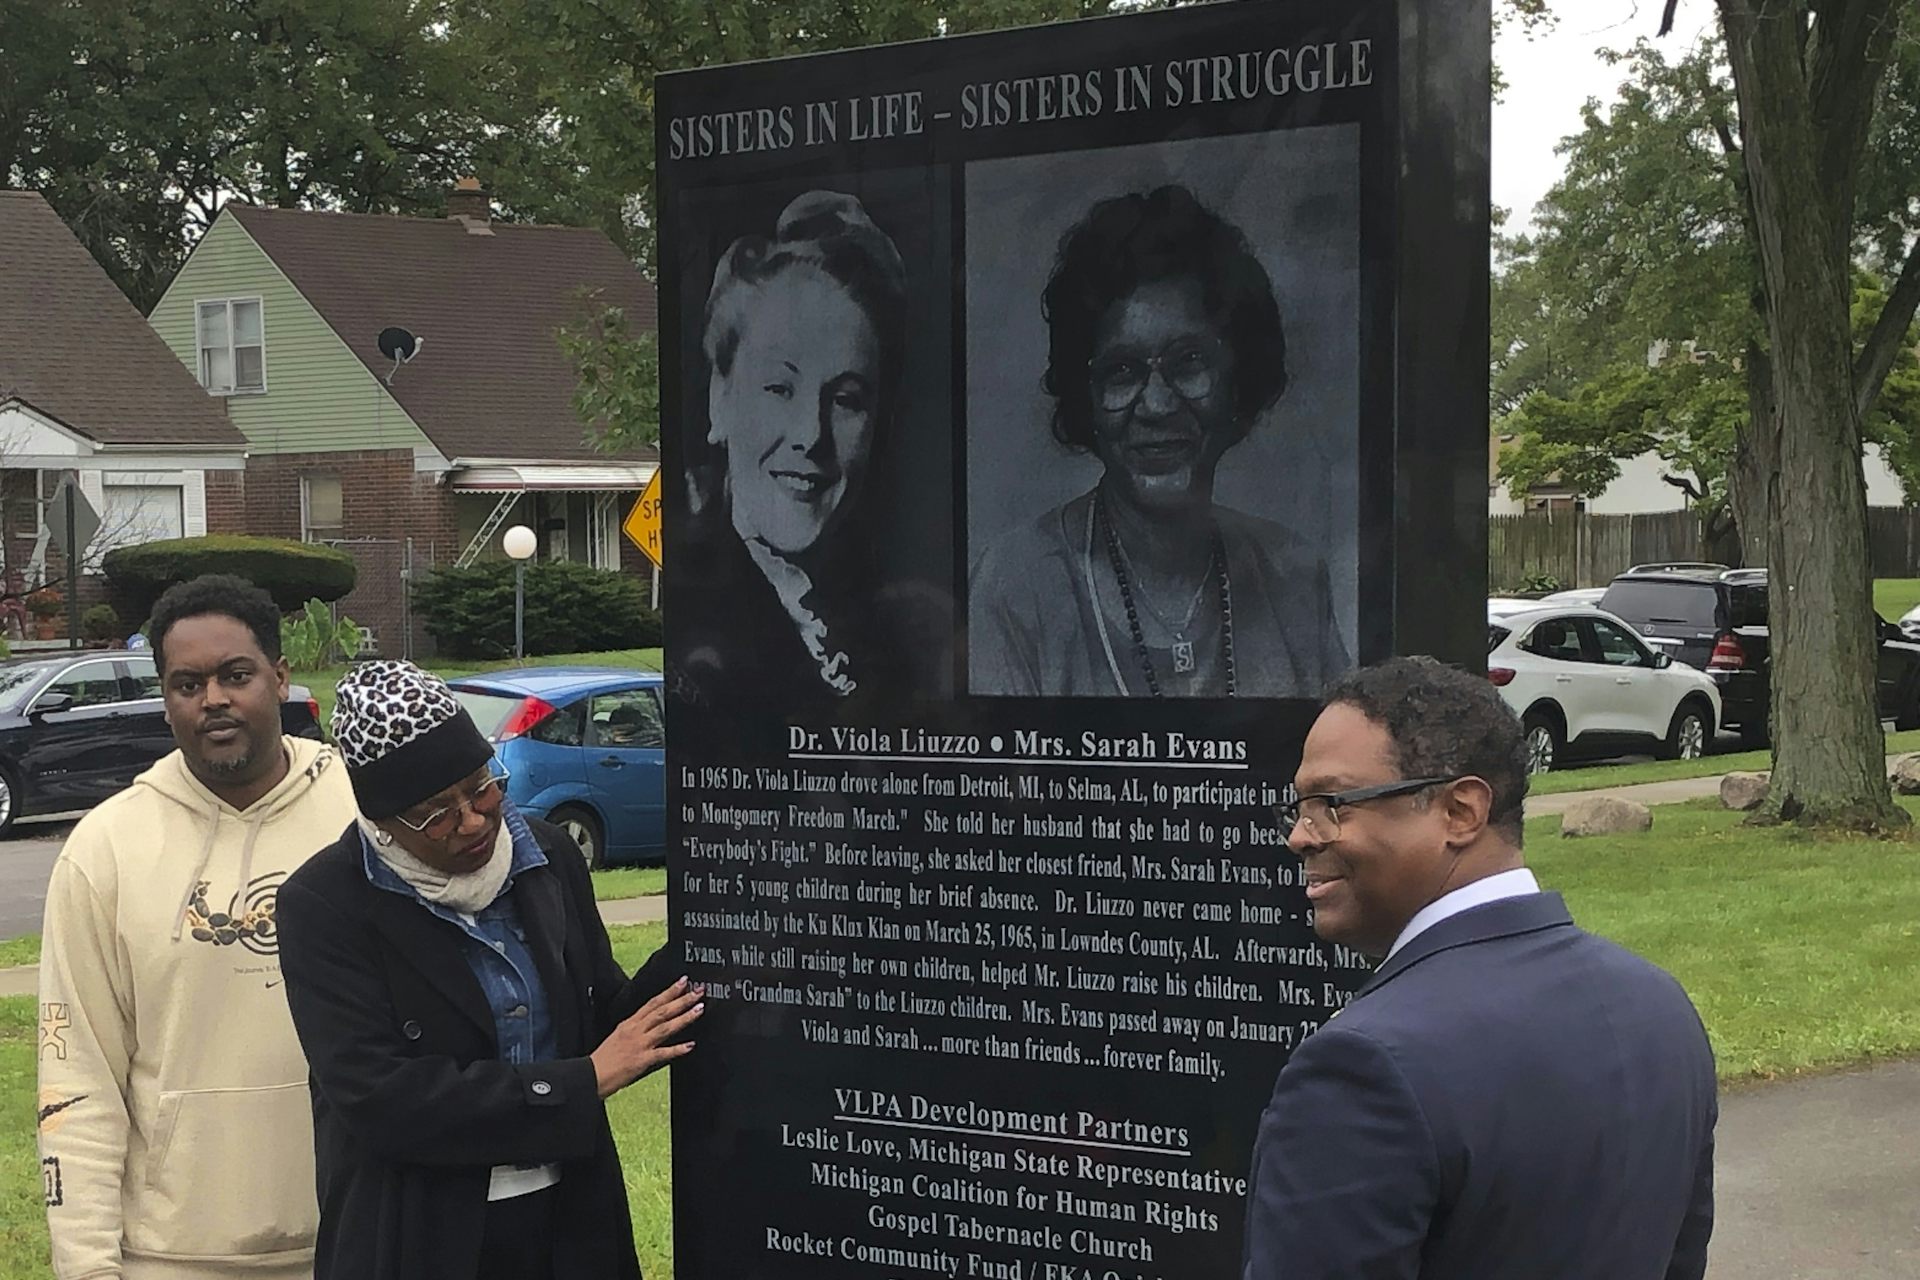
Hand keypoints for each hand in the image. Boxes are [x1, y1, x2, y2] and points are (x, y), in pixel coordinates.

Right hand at [591, 977, 703, 1097]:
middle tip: (698, 991)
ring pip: (665, 1027)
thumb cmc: (604, 1058)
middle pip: (661, 1011)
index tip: (683, 982)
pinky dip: (677, 1049)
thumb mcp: (619, 1035)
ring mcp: (639, 1044)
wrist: (591, 1075)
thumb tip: (652, 1022)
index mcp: (630, 1023)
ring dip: (683, 1018)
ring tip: (699, 1009)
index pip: (652, 1003)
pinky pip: (662, 1053)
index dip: (669, 992)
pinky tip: (690, 1045)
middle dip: (681, 1000)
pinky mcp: (641, 1060)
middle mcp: (635, 1030)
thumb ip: (636, 1028)